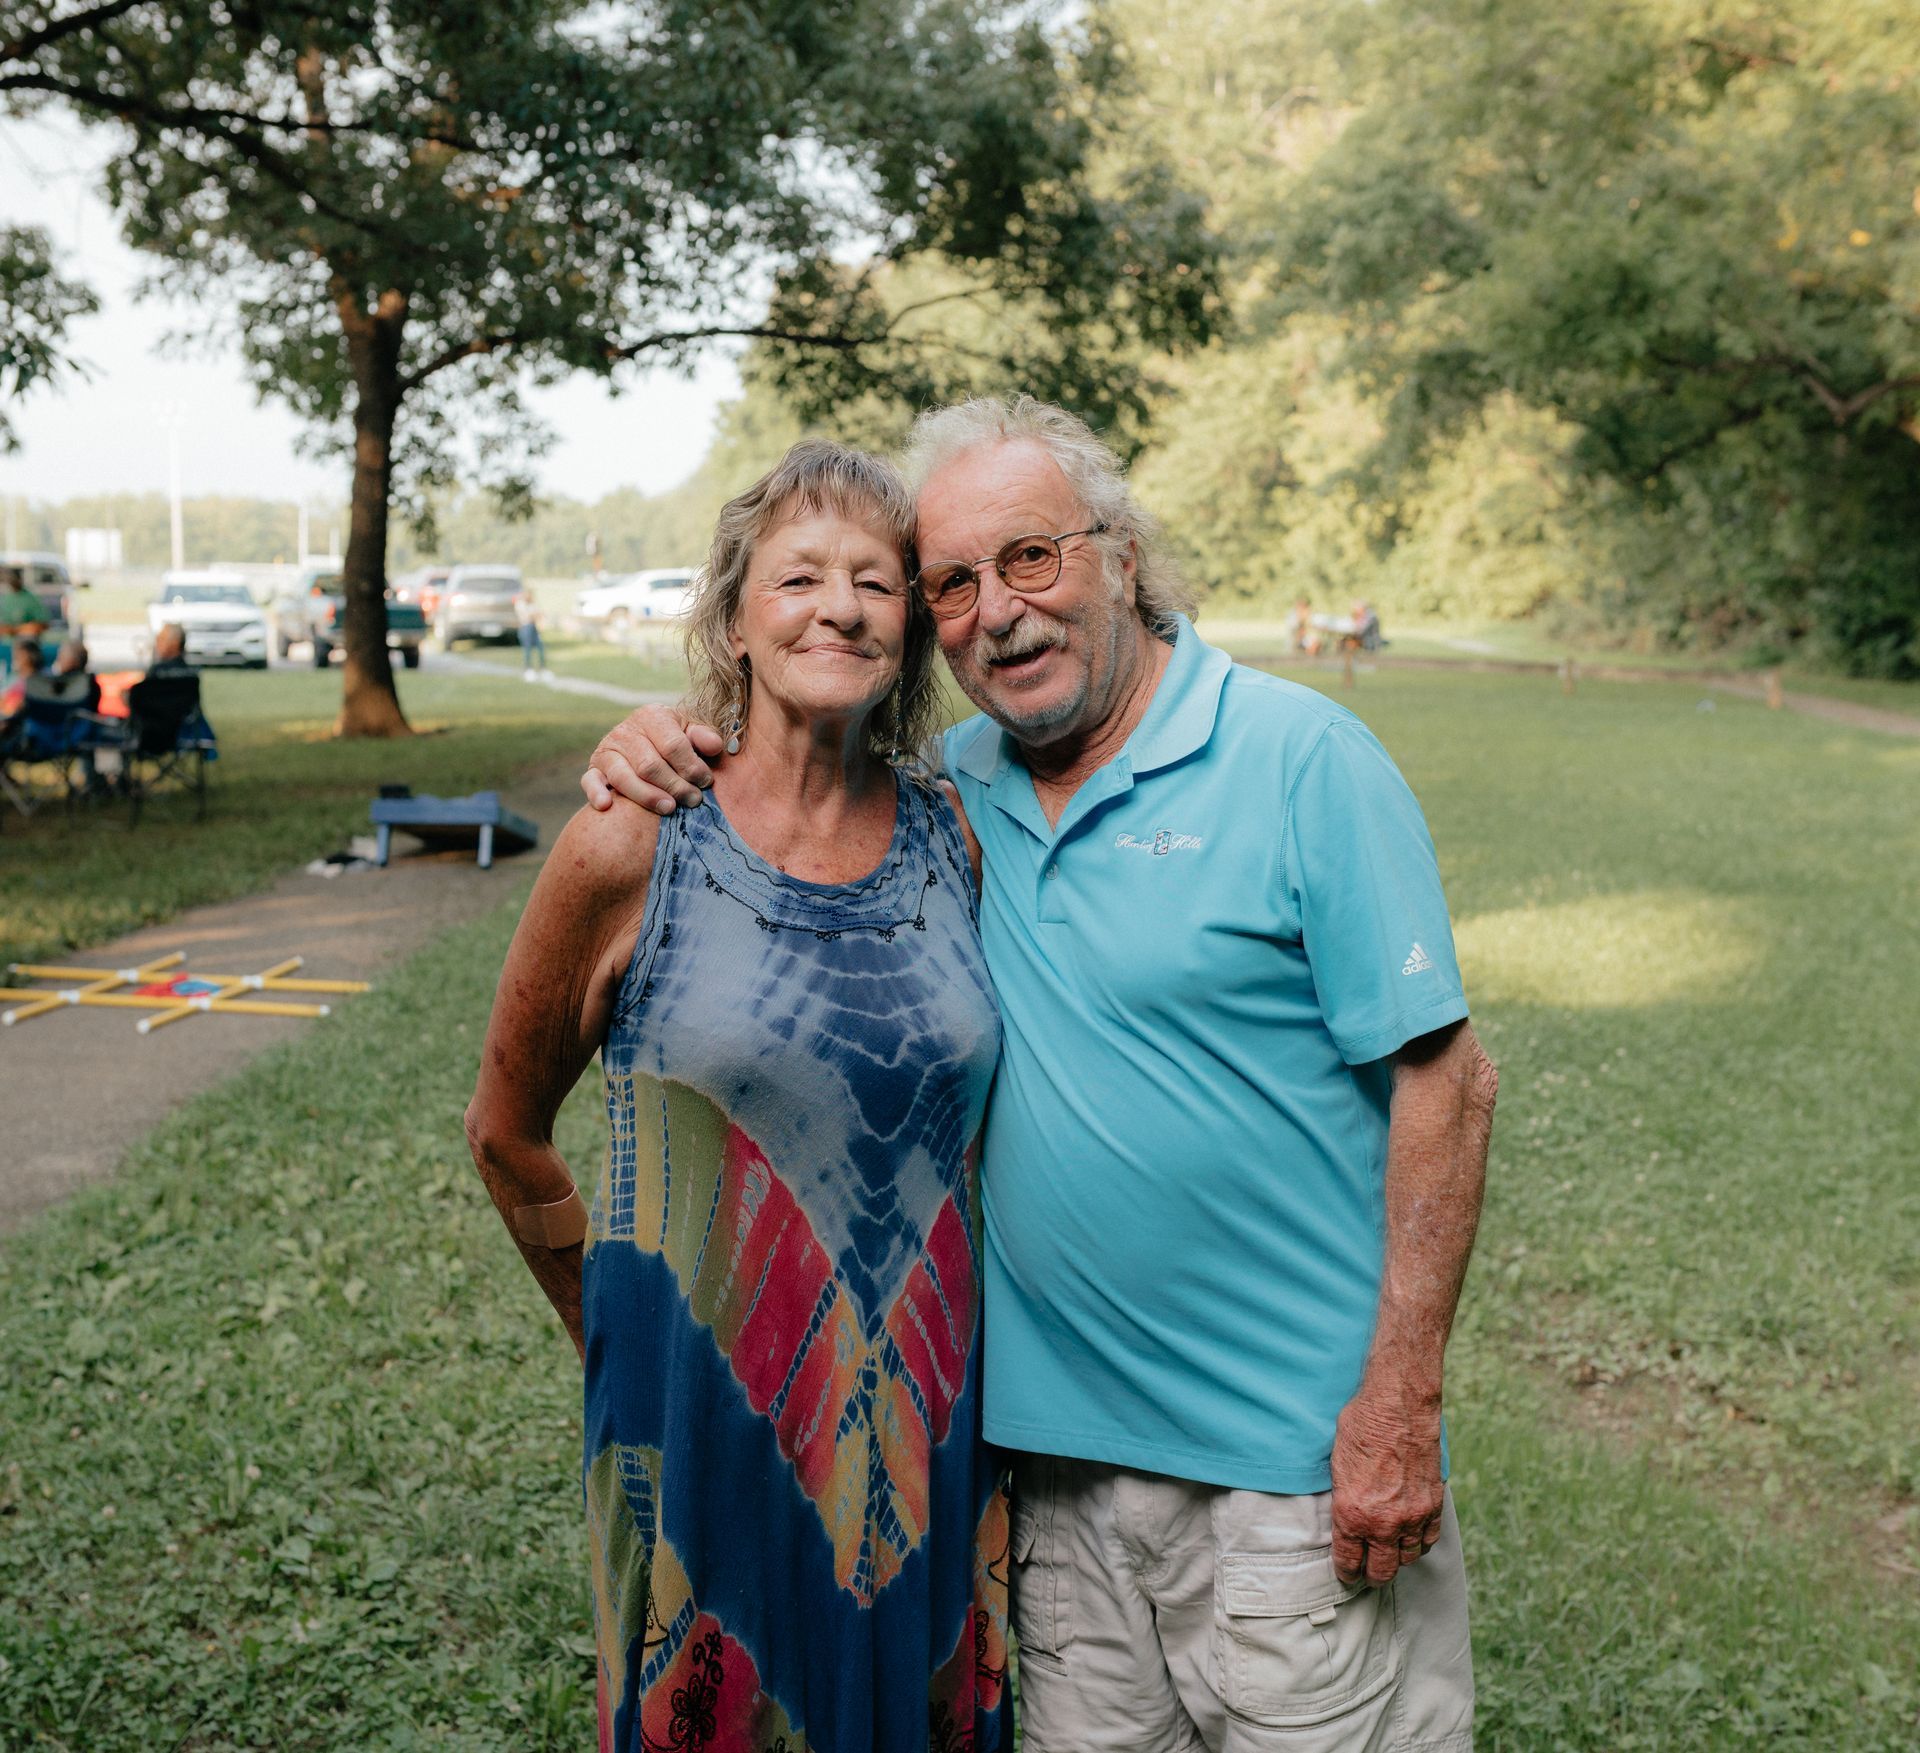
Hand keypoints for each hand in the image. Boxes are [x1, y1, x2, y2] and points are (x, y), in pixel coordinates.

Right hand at [579, 705, 722, 813]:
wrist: (644, 742)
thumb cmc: (674, 740)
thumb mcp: (691, 732)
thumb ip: (704, 737)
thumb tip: (715, 746)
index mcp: (652, 716)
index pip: (673, 746)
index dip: (692, 767)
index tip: (706, 782)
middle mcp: (626, 730)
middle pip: (650, 765)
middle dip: (675, 786)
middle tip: (693, 800)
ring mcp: (607, 750)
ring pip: (624, 777)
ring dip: (647, 796)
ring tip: (669, 808)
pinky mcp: (594, 769)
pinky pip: (590, 781)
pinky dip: (596, 793)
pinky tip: (607, 805)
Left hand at [1329, 1371, 1444, 1587]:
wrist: (1397, 1406)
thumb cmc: (1360, 1427)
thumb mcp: (1335, 1466)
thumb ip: (1342, 1499)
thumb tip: (1344, 1517)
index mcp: (1352, 1515)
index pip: (1349, 1561)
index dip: (1346, 1572)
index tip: (1347, 1574)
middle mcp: (1384, 1523)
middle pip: (1381, 1570)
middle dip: (1371, 1576)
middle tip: (1367, 1574)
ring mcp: (1412, 1516)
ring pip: (1407, 1558)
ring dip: (1396, 1560)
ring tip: (1389, 1555)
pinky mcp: (1433, 1505)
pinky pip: (1428, 1539)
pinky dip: (1419, 1544)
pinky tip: (1410, 1539)